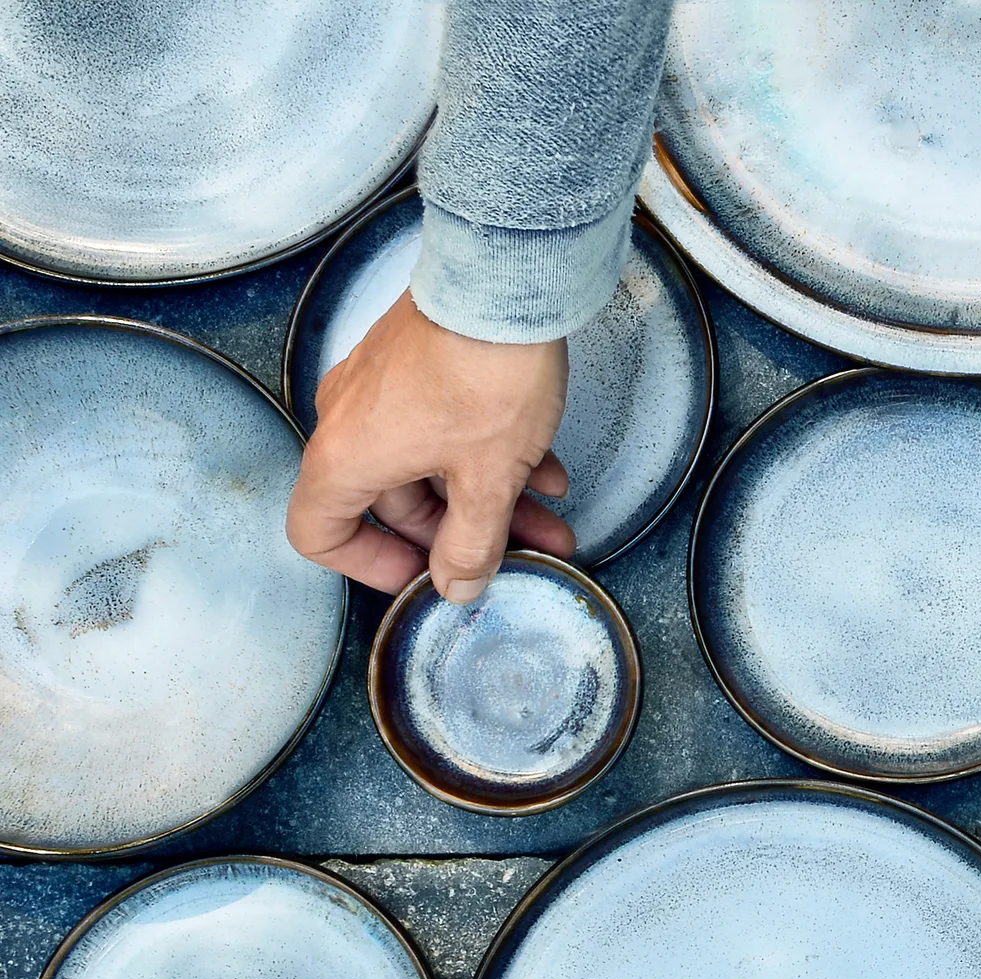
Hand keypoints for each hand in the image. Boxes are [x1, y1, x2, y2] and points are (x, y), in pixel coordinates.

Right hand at [287, 291, 573, 601]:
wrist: (506, 279)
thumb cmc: (484, 375)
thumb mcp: (488, 482)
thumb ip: (471, 545)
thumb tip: (456, 587)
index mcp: (347, 457)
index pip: (318, 532)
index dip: (369, 567)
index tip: (423, 578)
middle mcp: (351, 420)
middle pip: (391, 505)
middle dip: (461, 538)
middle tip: (519, 557)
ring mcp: (384, 388)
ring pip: (430, 468)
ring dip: (490, 505)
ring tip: (551, 528)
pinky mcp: (418, 365)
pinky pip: (445, 430)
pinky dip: (491, 460)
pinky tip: (550, 477)